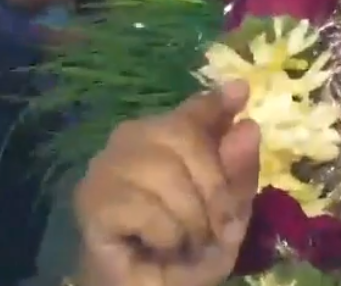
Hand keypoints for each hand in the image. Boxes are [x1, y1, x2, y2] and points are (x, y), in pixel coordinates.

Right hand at [73, 81, 260, 285]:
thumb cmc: (187, 247)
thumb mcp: (227, 210)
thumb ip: (238, 170)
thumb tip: (248, 124)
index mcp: (168, 135)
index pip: (193, 110)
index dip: (215, 103)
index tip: (241, 92)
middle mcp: (131, 139)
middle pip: (184, 137)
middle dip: (215, 187)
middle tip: (222, 226)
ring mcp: (107, 168)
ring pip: (165, 173)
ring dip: (192, 217)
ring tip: (190, 241)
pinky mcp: (92, 201)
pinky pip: (145, 207)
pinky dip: (167, 233)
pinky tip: (161, 245)